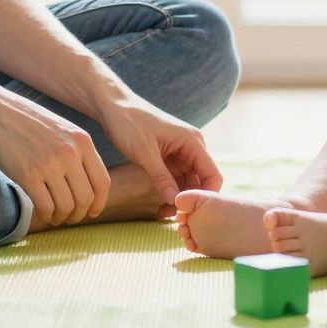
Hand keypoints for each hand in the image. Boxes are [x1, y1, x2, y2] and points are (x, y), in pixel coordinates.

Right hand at [0, 77, 110, 227]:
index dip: (98, 203)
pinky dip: (46, 215)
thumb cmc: (25, 121)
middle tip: (69, 218)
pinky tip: (42, 213)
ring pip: (66, 206)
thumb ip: (76, 152)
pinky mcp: (28, 175)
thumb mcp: (60, 129)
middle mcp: (70, 153)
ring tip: (55, 217)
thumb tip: (87, 185)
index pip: (102, 182)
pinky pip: (46, 207)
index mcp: (82, 140)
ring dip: (62, 217)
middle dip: (79, 215)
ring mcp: (49, 164)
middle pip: (86, 198)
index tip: (91, 213)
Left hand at [99, 94, 223, 206]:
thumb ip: (162, 178)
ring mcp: (181, 152)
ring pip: (188, 182)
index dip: (206, 195)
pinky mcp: (169, 157)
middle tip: (175, 220)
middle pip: (202, 181)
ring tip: (163, 215)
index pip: (213, 174)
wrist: (113, 107)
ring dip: (179, 198)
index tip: (190, 212)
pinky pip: (176, 179)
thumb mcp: (145, 153)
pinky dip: (170, 192)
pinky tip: (160, 206)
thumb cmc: (129, 123)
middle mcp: (192, 146)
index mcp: (192, 141)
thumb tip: (175, 201)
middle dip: (190, 200)